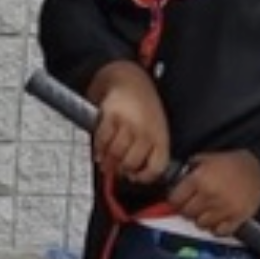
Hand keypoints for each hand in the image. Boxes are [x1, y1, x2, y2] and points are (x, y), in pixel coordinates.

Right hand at [90, 63, 170, 183]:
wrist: (130, 80)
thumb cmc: (143, 108)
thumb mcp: (155, 129)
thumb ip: (149, 151)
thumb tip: (135, 175)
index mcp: (161, 136)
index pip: (156, 166)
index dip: (144, 177)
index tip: (136, 178)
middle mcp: (146, 131)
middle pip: (132, 163)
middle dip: (122, 170)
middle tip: (117, 171)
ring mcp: (129, 124)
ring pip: (116, 154)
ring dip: (108, 162)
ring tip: (105, 163)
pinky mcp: (112, 117)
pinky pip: (102, 140)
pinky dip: (98, 149)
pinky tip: (99, 151)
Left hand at [168, 150, 259, 236]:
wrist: (259, 169)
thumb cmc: (232, 164)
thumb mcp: (206, 159)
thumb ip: (189, 170)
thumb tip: (175, 181)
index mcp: (199, 180)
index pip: (175, 200)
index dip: (176, 200)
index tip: (179, 200)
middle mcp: (209, 195)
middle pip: (187, 213)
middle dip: (188, 210)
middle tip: (195, 205)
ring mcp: (223, 208)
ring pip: (201, 224)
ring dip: (202, 219)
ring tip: (208, 211)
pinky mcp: (237, 218)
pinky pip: (219, 231)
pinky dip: (217, 228)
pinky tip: (219, 219)